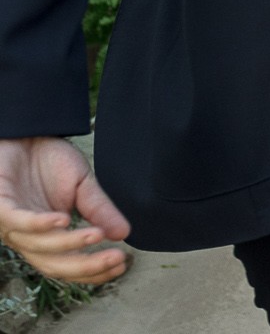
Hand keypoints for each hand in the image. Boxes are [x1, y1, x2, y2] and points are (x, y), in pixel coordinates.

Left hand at [0, 138, 130, 284]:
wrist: (28, 132)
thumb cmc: (48, 161)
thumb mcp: (82, 186)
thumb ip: (99, 210)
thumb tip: (124, 234)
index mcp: (47, 236)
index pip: (68, 265)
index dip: (94, 271)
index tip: (123, 264)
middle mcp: (28, 237)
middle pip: (53, 265)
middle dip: (85, 267)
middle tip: (116, 258)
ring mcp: (12, 224)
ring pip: (38, 247)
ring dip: (69, 243)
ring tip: (97, 234)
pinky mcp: (1, 205)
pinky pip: (20, 221)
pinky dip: (42, 224)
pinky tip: (64, 219)